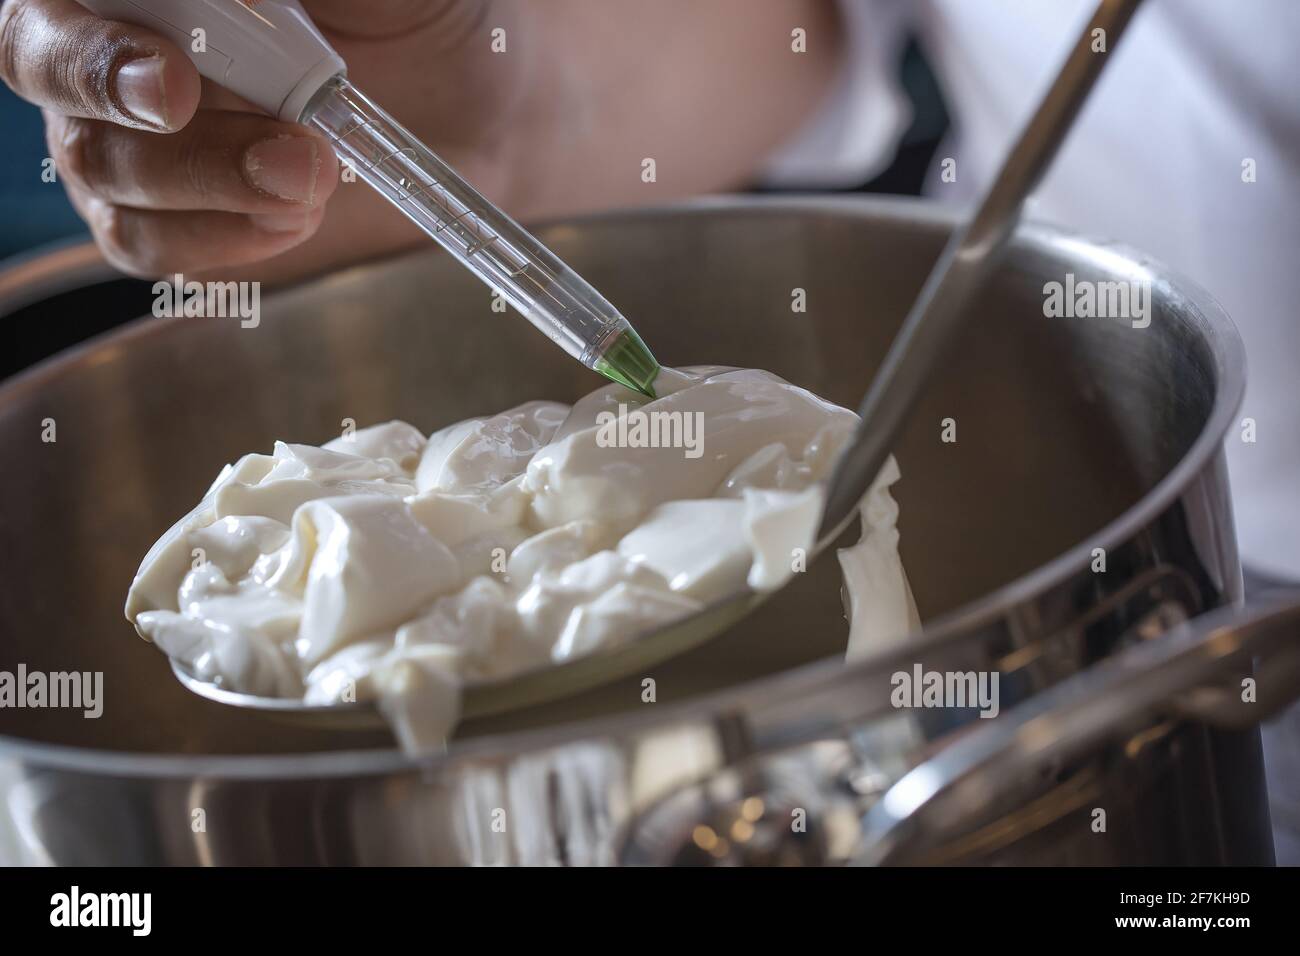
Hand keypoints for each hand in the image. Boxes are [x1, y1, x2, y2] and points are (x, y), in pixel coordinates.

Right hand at [0, 0, 530, 278]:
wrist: (472, 114)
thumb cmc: (417, 19)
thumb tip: (257, 0)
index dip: (90, 30)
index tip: (166, 59)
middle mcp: (120, 43)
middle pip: (42, 60)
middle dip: (107, 82)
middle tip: (181, 97)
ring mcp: (131, 136)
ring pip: (100, 162)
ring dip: (206, 173)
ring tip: (311, 170)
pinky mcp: (169, 220)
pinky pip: (149, 242)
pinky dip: (226, 235)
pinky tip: (295, 214)